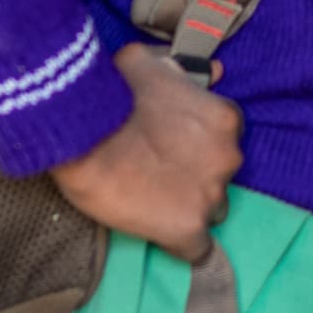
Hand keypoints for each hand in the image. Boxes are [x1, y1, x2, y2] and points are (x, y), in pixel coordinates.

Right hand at [45, 43, 241, 259]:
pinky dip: (181, 245)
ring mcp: (211, 196)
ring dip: (190, 208)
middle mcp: (228, 158)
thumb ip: (182, 71)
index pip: (223, 140)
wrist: (85, 134)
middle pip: (220, 177)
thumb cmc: (114, 92)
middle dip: (196, 176)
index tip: (172, 149)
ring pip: (212, 211)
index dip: (197, 147)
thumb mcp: (150, 63)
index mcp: (225, 119)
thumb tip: (214, 72)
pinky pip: (197, 249)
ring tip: (155, 204)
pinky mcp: (188, 229)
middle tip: (159, 174)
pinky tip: (161, 237)